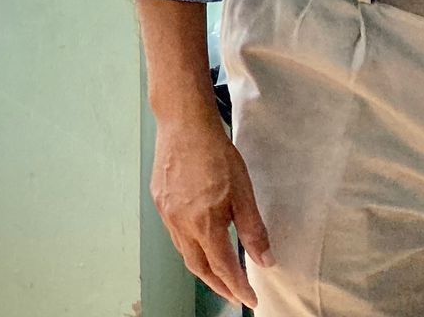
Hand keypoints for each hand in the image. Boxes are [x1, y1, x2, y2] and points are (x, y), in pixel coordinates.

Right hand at [150, 109, 271, 305]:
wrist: (183, 124)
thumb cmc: (216, 154)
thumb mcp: (243, 193)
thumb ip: (253, 230)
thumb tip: (265, 261)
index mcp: (203, 223)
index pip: (222, 268)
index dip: (237, 287)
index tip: (250, 299)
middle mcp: (180, 222)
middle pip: (197, 266)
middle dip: (217, 285)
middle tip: (234, 294)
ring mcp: (165, 212)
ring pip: (183, 251)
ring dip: (202, 267)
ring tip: (219, 274)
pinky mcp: (159, 199)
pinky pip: (174, 233)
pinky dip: (189, 246)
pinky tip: (199, 241)